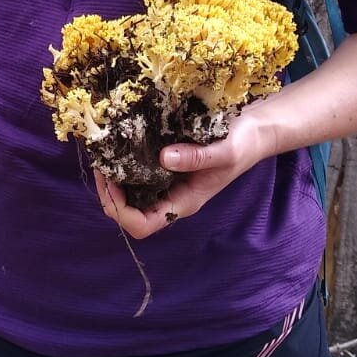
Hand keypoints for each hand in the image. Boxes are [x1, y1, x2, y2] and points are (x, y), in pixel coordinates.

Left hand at [94, 107, 275, 239]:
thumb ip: (197, 157)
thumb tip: (163, 158)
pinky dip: (124, 161)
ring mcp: (167, 181)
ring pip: (130, 192)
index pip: (142, 225)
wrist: (255, 130)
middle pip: (129, 212)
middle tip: (101, 163)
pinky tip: (120, 142)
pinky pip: (137, 171)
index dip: (120, 209)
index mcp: (183, 202)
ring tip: (105, 153)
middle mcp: (171, 196)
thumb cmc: (244, 144)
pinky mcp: (166, 164)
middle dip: (109, 193)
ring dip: (113, 177)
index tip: (111, 180)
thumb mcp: (225, 150)